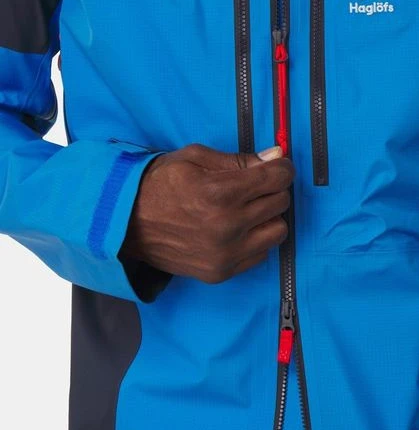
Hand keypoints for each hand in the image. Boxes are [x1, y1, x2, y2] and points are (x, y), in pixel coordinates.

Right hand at [120, 143, 293, 282]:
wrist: (126, 225)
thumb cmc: (159, 185)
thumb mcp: (195, 158)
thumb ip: (239, 160)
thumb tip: (275, 157)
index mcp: (220, 192)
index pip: (277, 178)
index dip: (281, 168)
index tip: (276, 167)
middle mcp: (228, 226)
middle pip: (280, 202)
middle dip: (272, 189)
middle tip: (254, 186)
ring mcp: (226, 253)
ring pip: (278, 231)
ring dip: (269, 217)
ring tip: (248, 210)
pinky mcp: (222, 272)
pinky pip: (261, 253)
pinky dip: (255, 239)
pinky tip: (236, 230)